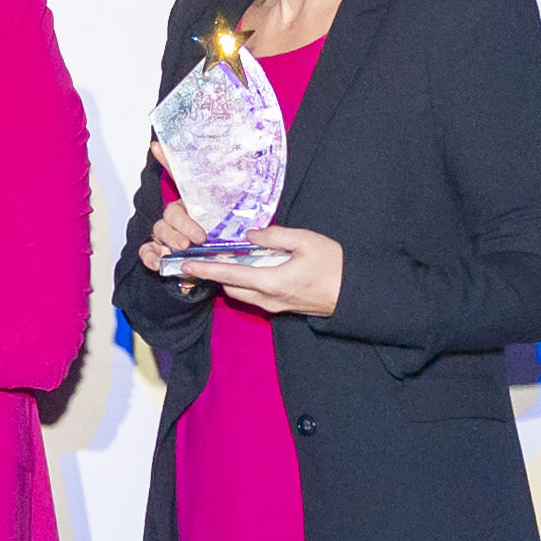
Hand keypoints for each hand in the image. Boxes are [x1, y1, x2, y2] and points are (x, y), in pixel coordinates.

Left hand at [158, 219, 348, 320]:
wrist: (354, 294)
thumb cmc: (333, 265)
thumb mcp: (306, 241)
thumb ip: (276, 236)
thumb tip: (250, 234)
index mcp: (271, 281)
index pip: (230, 275)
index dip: (206, 270)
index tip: (186, 265)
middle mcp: (268, 298)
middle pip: (231, 287)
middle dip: (215, 275)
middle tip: (204, 257)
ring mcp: (274, 305)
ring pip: (241, 294)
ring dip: (231, 279)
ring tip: (225, 260)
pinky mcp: (281, 306)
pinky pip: (254, 296)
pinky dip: (245, 283)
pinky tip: (249, 268)